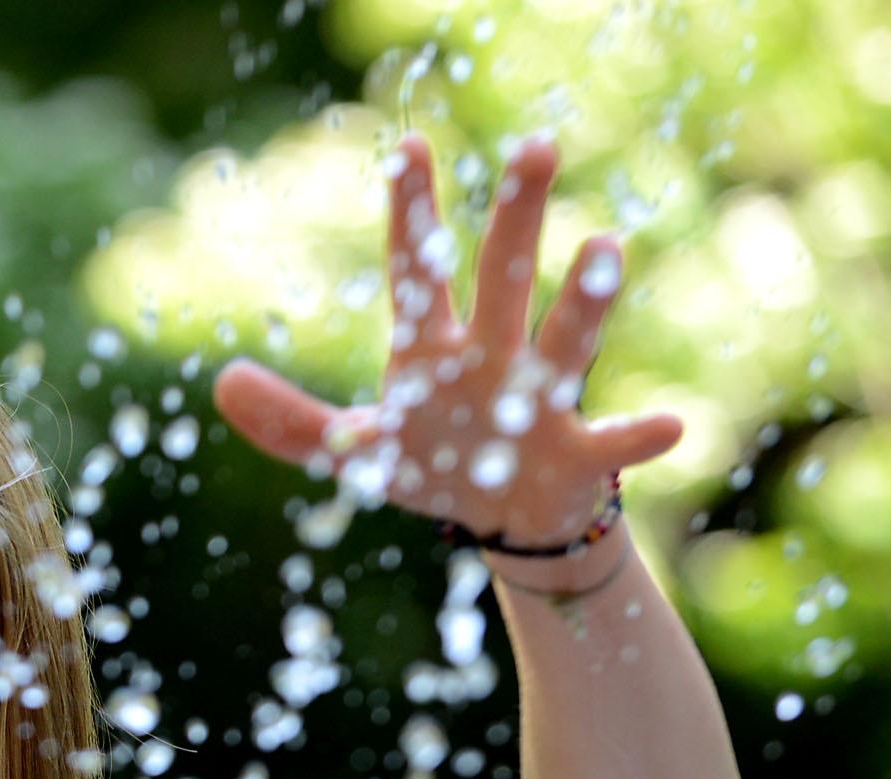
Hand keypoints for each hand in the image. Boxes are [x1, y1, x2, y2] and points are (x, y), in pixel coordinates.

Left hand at [213, 134, 679, 580]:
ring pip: (563, 345)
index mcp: (432, 354)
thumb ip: (290, 424)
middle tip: (535, 146)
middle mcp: (492, 360)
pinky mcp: (578, 457)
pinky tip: (668, 423)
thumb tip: (222, 384)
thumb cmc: (434, 468)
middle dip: (516, 221)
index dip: (410, 216)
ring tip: (605, 250)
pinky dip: (639, 437)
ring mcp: (540, 403)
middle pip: (503, 281)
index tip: (409, 145)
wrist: (509, 520)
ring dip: (584, 303)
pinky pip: (614, 444)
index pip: (417, 272)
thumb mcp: (356, 454)